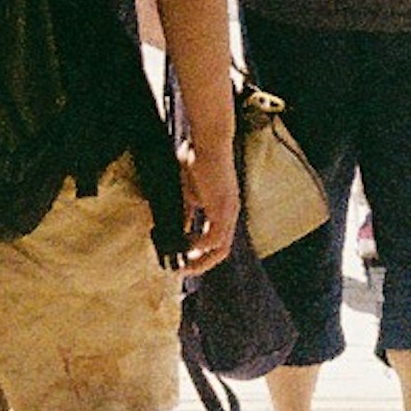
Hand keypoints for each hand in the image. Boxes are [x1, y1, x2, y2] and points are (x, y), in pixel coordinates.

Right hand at [172, 128, 238, 275]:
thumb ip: (186, 210)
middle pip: (221, 252)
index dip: (199, 254)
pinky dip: (200, 247)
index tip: (180, 259)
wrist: (208, 140)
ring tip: (181, 264)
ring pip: (220, 249)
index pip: (216, 241)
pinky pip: (214, 239)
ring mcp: (229, 212)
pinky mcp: (223, 208)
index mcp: (222, 209)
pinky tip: (185, 247)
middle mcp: (230, 214)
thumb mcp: (188, 191)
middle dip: (201, 264)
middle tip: (181, 269)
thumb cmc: (197, 159)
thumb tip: (180, 228)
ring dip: (200, 260)